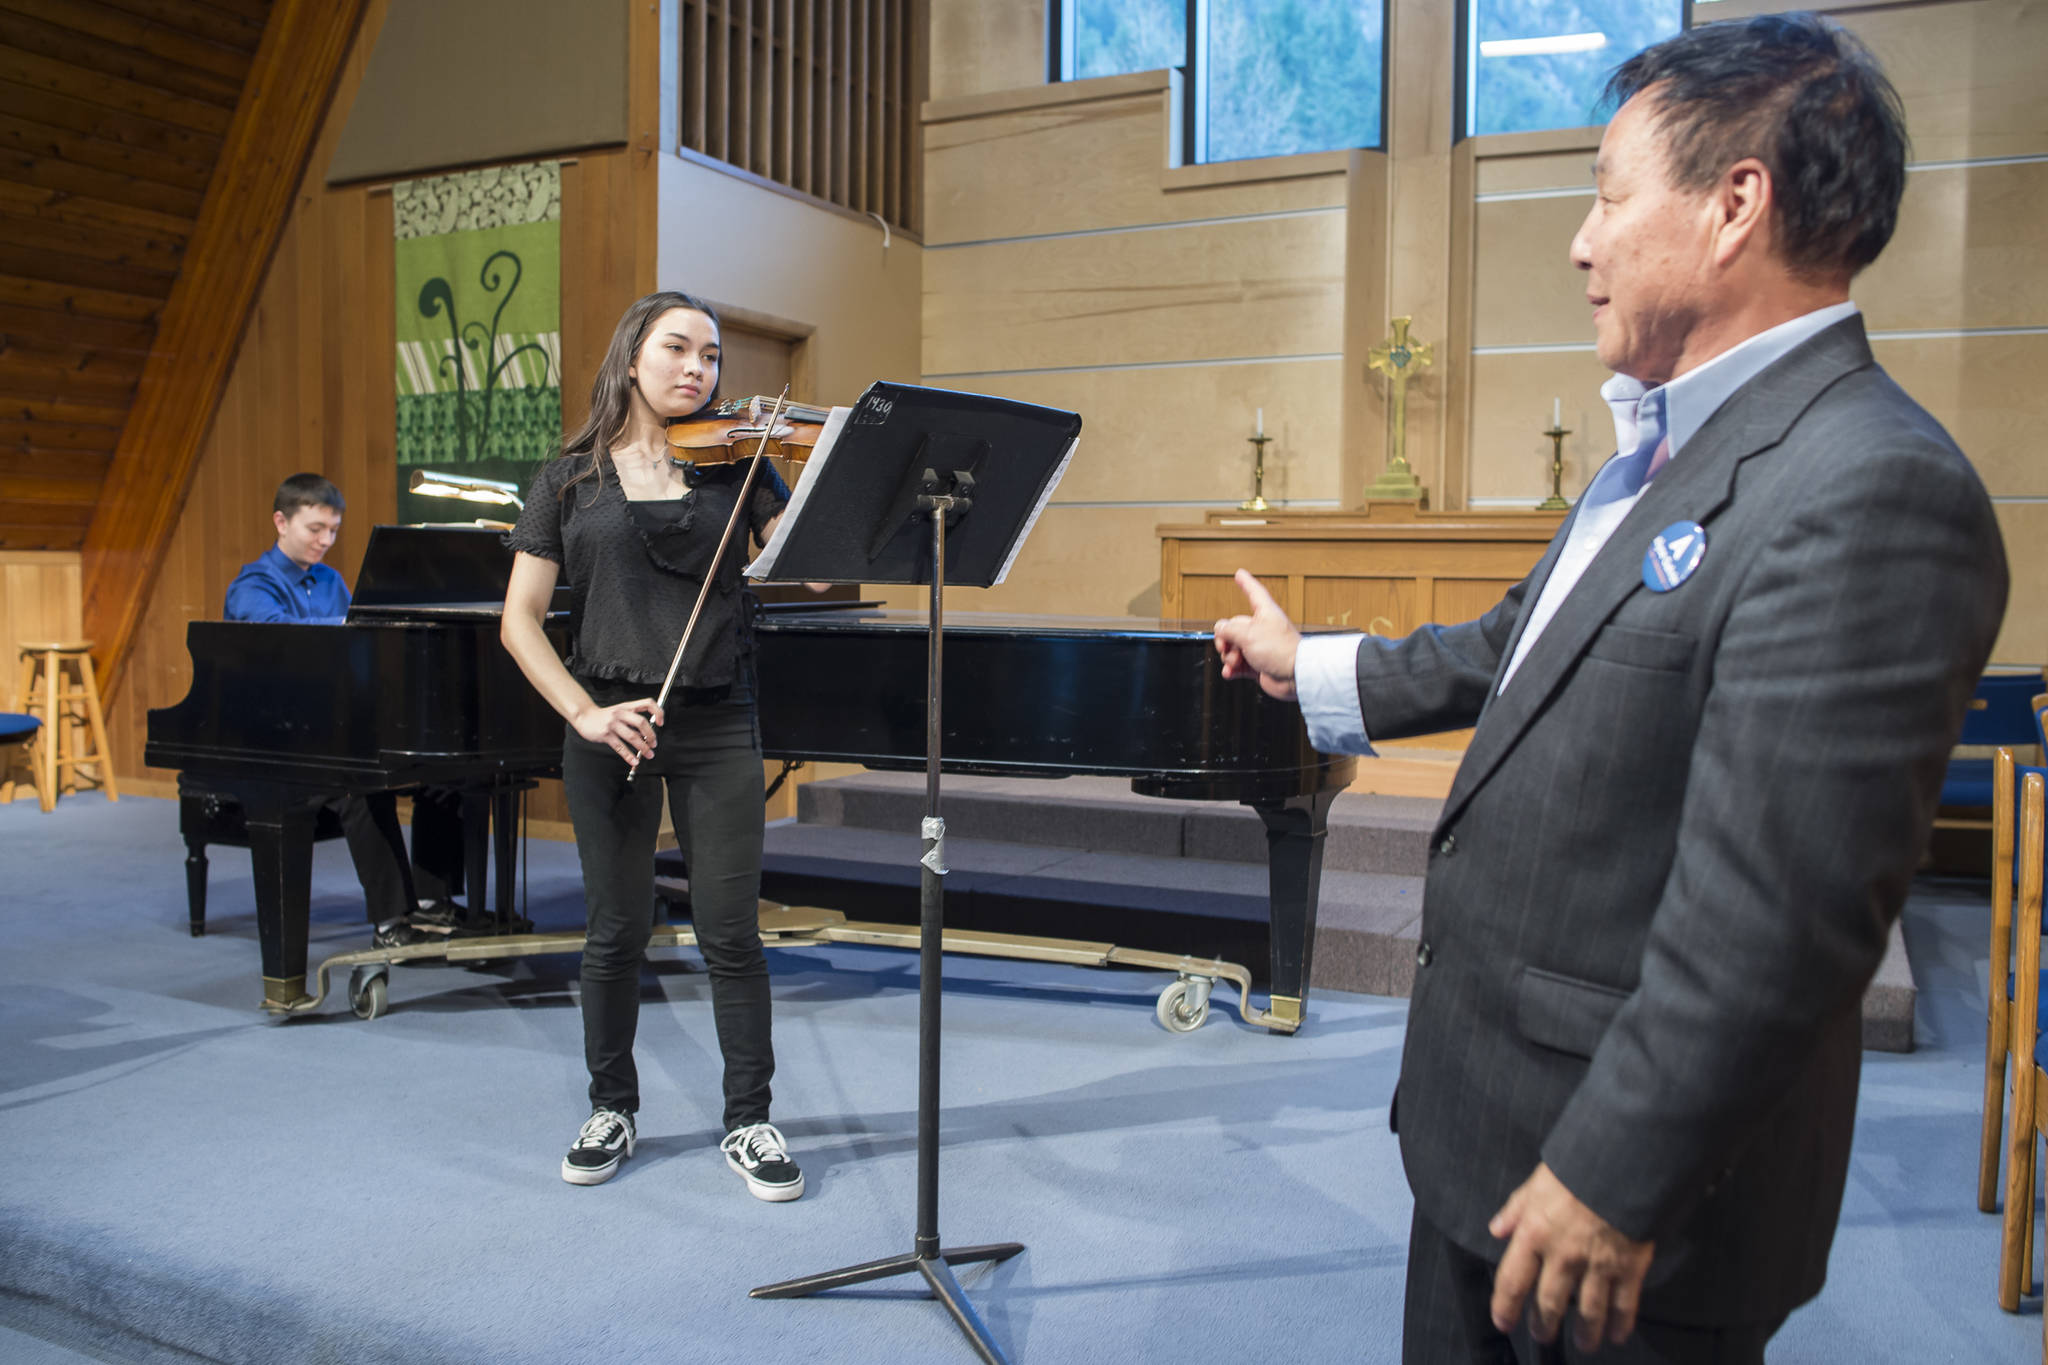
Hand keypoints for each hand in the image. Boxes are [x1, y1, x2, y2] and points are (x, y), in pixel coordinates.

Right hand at [573, 698, 664, 765]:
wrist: (584, 716)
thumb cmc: (604, 716)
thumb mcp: (620, 711)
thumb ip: (632, 719)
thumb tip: (647, 733)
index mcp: (627, 706)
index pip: (647, 703)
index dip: (658, 712)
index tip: (661, 723)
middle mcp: (621, 713)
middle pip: (641, 722)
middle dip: (651, 735)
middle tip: (654, 744)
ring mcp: (613, 724)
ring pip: (632, 736)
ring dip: (643, 747)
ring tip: (648, 754)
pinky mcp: (606, 734)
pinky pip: (620, 747)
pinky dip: (629, 756)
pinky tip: (634, 761)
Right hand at [1213, 569, 1301, 701]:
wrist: (1295, 676)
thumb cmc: (1281, 651)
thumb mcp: (1248, 634)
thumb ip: (1228, 629)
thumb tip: (1220, 629)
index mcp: (1264, 614)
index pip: (1254, 592)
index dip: (1246, 583)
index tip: (1240, 574)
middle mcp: (1262, 629)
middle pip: (1233, 627)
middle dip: (1225, 639)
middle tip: (1226, 647)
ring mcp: (1259, 647)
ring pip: (1233, 647)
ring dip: (1228, 656)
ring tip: (1235, 661)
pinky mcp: (1258, 664)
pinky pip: (1238, 664)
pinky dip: (1232, 669)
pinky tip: (1230, 672)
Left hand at [1489, 1163, 1654, 1351]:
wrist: (1623, 1162)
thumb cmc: (1578, 1167)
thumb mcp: (1537, 1182)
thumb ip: (1516, 1209)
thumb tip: (1496, 1229)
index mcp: (1534, 1234)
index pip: (1512, 1281)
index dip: (1505, 1307)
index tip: (1503, 1322)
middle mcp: (1563, 1256)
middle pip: (1549, 1303)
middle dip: (1543, 1325)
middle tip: (1542, 1335)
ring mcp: (1597, 1265)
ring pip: (1588, 1312)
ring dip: (1585, 1333)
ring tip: (1584, 1344)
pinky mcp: (1629, 1268)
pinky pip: (1624, 1305)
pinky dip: (1621, 1323)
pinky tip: (1617, 1335)